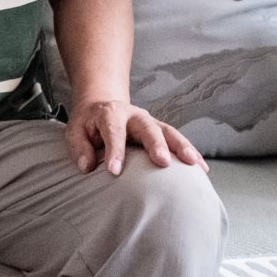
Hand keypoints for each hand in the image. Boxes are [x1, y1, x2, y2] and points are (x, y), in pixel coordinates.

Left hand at [67, 97, 207, 175]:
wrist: (102, 105)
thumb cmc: (88, 124)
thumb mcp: (74, 131)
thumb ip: (79, 148)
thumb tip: (87, 166)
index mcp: (110, 114)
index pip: (113, 131)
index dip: (115, 150)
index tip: (113, 171)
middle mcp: (133, 115)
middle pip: (147, 127)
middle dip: (156, 144)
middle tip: (163, 162)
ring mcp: (150, 122)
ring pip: (168, 131)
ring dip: (181, 147)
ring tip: (194, 164)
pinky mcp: (160, 131)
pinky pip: (177, 140)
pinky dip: (190, 152)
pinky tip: (202, 169)